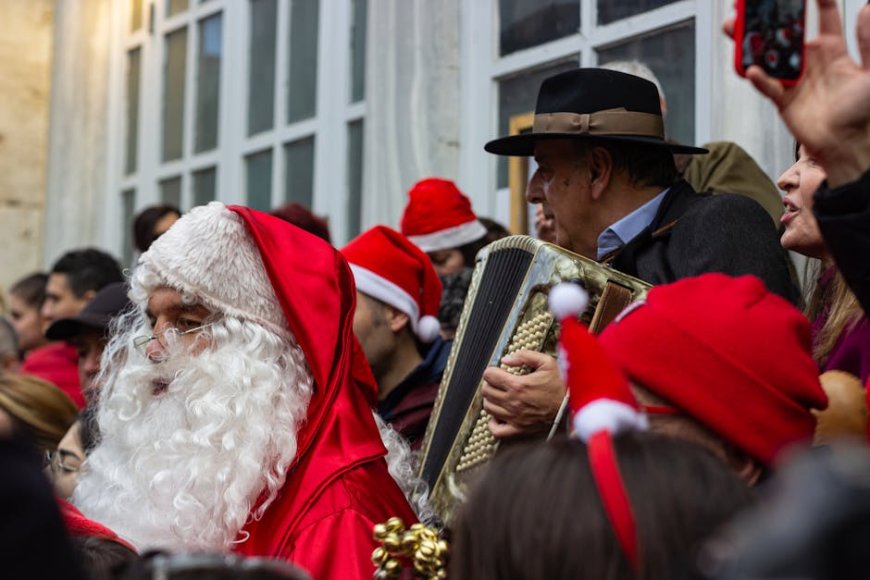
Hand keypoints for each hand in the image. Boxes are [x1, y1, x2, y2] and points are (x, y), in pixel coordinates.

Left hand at [481, 349, 565, 438]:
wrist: (572, 408)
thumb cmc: (561, 386)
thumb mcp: (547, 363)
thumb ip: (525, 356)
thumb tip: (507, 359)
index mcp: (518, 385)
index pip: (489, 376)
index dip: (491, 371)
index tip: (496, 371)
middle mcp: (512, 402)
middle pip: (486, 391)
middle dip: (490, 384)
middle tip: (498, 382)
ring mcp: (514, 418)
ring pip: (488, 408)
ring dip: (490, 400)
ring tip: (499, 396)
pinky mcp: (519, 430)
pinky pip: (497, 430)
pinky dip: (493, 423)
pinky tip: (498, 415)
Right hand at [725, 1, 869, 186]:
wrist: (847, 144)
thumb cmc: (864, 111)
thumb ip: (868, 40)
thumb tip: (865, 7)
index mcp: (832, 49)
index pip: (821, 16)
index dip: (812, 0)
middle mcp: (810, 61)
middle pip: (784, 33)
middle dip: (767, 17)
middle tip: (751, 5)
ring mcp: (793, 79)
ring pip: (768, 55)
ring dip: (750, 42)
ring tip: (735, 29)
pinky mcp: (782, 99)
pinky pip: (766, 85)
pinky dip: (758, 78)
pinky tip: (752, 69)